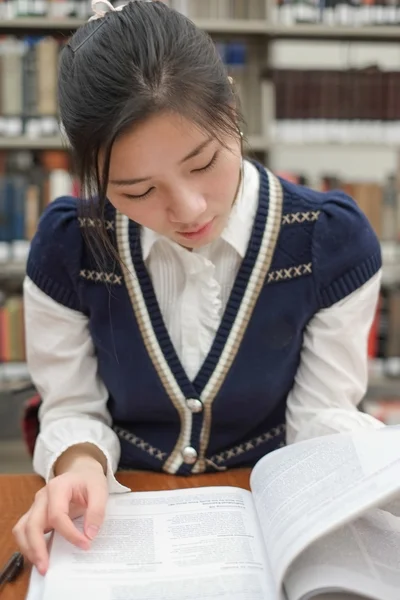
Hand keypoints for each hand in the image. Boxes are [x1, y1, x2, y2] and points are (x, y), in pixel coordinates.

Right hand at [13, 456, 107, 575]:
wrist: (81, 472)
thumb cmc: (89, 480)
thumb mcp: (100, 490)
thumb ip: (97, 510)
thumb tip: (90, 534)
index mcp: (58, 487)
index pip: (57, 515)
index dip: (70, 533)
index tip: (85, 544)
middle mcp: (42, 497)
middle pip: (32, 524)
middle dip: (37, 548)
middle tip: (46, 567)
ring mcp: (36, 506)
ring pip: (22, 529)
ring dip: (29, 549)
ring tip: (42, 566)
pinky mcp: (35, 515)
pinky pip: (24, 532)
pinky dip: (29, 546)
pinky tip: (41, 556)